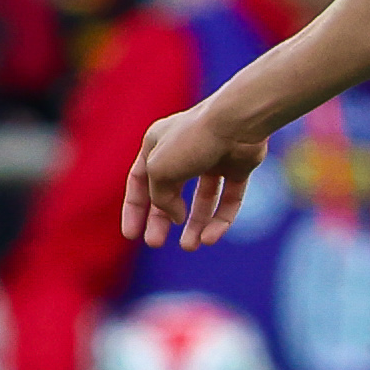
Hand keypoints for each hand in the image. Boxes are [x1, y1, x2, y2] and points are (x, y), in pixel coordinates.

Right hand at [123, 98, 268, 248]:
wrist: (237, 123)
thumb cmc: (192, 141)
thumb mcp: (160, 171)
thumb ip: (159, 198)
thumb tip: (173, 216)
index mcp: (157, 144)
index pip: (139, 180)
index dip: (134, 208)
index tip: (131, 235)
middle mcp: (184, 150)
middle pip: (170, 191)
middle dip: (162, 220)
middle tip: (155, 243)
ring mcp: (213, 158)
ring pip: (202, 199)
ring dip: (195, 224)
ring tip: (191, 247)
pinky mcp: (238, 167)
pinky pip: (229, 199)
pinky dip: (221, 219)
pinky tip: (210, 238)